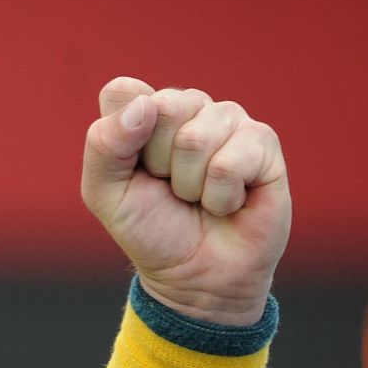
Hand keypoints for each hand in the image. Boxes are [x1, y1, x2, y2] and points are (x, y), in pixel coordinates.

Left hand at [80, 76, 290, 324]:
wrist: (194, 275)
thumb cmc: (149, 229)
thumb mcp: (104, 193)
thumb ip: (105, 145)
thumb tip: (146, 104)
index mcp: (144, 110)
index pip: (123, 92)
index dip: (122, 136)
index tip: (132, 170)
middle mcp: (188, 107)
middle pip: (163, 107)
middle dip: (158, 163)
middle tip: (168, 187)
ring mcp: (228, 121)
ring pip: (197, 138)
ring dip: (190, 184)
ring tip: (196, 197)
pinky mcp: (263, 143)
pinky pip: (232, 162)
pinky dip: (220, 197)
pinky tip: (226, 203)